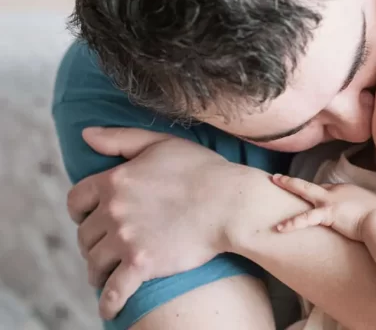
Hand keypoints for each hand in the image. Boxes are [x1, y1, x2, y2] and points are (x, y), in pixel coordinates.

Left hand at [66, 127, 249, 318]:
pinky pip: (114, 290)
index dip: (79, 212)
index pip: (76, 200)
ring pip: (95, 262)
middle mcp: (114, 210)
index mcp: (114, 180)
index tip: (88, 219)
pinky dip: (109, 303)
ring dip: (98, 271)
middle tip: (106, 248)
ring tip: (107, 275)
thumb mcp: (160, 144)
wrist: (230, 203)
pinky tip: (109, 309)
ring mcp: (126, 239)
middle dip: (93, 242)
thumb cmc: (202, 170)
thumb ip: (120, 139)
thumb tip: (85, 134)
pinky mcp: (142, 264)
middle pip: (86, 234)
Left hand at [271, 174, 375, 241]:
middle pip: (311, 185)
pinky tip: (279, 228)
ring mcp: (330, 201)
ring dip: (289, 184)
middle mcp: (336, 191)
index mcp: (346, 190)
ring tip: (275, 181)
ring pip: (305, 191)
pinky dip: (292, 223)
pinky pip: (306, 219)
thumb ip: (364, 209)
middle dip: (293, 181)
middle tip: (278, 177)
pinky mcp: (327, 214)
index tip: (311, 199)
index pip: (326, 190)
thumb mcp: (372, 208)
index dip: (317, 194)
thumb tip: (366, 218)